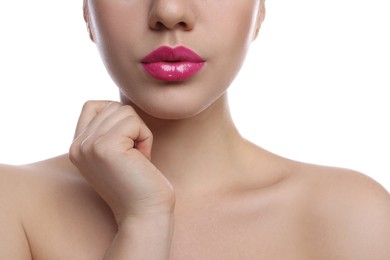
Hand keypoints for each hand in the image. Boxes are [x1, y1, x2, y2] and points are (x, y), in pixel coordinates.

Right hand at [69, 101, 174, 223]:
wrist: (144, 214)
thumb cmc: (138, 183)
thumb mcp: (115, 154)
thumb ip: (107, 130)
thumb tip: (118, 106)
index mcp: (77, 147)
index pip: (93, 105)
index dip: (118, 118)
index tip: (126, 146)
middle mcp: (77, 146)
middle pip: (113, 106)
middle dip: (132, 128)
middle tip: (135, 157)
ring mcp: (89, 146)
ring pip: (124, 111)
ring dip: (140, 133)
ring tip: (137, 159)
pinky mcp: (105, 147)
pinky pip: (134, 122)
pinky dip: (146, 138)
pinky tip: (143, 159)